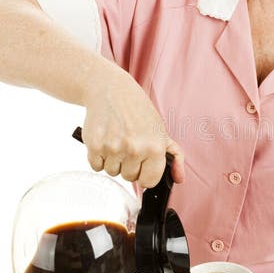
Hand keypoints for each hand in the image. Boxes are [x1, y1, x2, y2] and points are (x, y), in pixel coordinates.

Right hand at [82, 67, 184, 188]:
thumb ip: (175, 157)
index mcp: (155, 148)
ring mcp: (114, 148)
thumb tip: (179, 178)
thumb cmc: (138, 111)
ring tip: (116, 140)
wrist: (111, 90)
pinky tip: (105, 140)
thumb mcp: (161, 131)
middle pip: (129, 177)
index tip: (142, 162)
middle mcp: (135, 149)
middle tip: (128, 144)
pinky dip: (98, 157)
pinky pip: (96, 166)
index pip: (148, 182)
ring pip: (112, 172)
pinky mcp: (95, 145)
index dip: (144, 173)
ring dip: (113, 160)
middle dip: (128, 164)